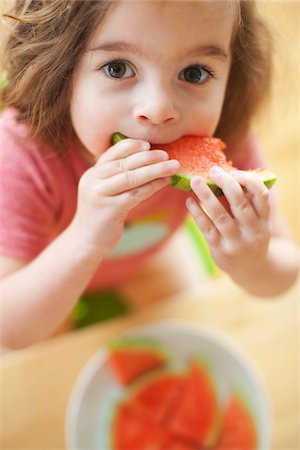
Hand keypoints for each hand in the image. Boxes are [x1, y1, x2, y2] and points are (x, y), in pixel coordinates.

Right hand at [72, 139, 179, 254]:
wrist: (85, 241)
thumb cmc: (100, 215)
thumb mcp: (101, 192)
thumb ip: (114, 178)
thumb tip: (144, 162)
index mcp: (91, 174)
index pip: (112, 153)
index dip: (131, 146)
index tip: (149, 144)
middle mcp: (93, 181)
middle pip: (124, 163)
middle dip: (148, 157)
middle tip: (167, 155)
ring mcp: (100, 195)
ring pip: (131, 177)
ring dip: (155, 170)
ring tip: (173, 166)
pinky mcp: (110, 210)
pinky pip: (135, 194)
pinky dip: (152, 187)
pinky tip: (165, 182)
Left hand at [186, 167, 271, 280]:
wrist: (253, 271)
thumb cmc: (251, 236)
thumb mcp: (257, 222)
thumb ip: (246, 203)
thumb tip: (223, 176)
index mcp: (264, 220)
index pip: (262, 196)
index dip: (249, 181)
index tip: (234, 172)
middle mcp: (252, 231)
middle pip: (240, 203)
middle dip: (226, 183)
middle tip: (213, 170)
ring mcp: (236, 242)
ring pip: (220, 215)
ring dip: (206, 195)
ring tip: (195, 181)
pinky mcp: (220, 250)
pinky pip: (207, 229)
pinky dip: (197, 213)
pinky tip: (189, 201)